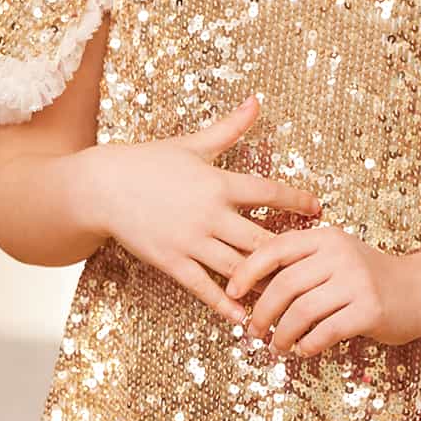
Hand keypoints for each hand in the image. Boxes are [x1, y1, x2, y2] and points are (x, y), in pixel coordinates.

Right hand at [74, 93, 320, 324]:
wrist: (102, 187)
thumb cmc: (148, 163)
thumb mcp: (192, 144)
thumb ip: (229, 129)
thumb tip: (256, 101)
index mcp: (218, 183)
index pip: (268, 192)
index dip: (296, 201)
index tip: (319, 210)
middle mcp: (210, 215)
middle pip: (261, 238)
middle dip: (289, 252)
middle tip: (313, 264)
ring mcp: (191, 241)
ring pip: (238, 267)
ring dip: (264, 283)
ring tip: (289, 296)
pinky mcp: (172, 262)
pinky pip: (204, 288)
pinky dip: (227, 304)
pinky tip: (245, 318)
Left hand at [226, 222, 420, 356]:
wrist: (419, 292)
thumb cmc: (366, 280)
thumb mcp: (334, 261)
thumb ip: (299, 268)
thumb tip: (249, 292)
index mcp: (325, 238)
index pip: (274, 249)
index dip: (247, 271)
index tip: (231, 293)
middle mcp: (340, 255)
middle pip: (284, 285)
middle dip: (261, 313)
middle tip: (253, 331)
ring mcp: (357, 282)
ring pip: (301, 312)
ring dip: (282, 335)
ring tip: (276, 347)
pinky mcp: (370, 310)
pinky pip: (325, 332)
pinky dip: (308, 345)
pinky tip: (303, 350)